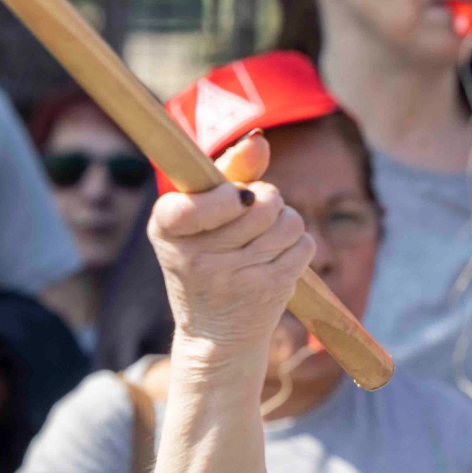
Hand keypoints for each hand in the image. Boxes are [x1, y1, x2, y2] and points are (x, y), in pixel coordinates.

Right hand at [149, 132, 314, 355]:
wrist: (216, 332)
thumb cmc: (206, 258)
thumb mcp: (200, 215)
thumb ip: (228, 172)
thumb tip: (258, 140)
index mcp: (167, 228)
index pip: (202, 202)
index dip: (229, 196)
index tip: (237, 198)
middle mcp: (197, 256)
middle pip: (262, 201)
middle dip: (267, 201)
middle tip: (251, 216)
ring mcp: (236, 276)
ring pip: (289, 219)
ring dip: (285, 222)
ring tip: (264, 237)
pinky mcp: (271, 289)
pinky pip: (304, 243)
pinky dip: (297, 244)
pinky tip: (276, 257)